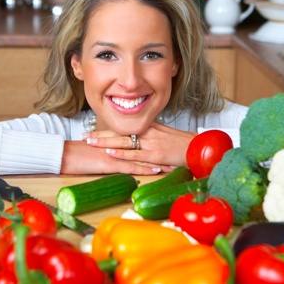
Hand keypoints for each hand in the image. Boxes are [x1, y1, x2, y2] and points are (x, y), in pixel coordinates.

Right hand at [60, 140, 165, 174]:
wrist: (62, 154)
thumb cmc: (75, 153)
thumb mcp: (93, 149)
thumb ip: (106, 150)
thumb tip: (113, 153)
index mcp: (113, 140)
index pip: (136, 141)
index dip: (152, 144)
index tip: (165, 146)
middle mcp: (116, 145)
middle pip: (143, 147)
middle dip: (159, 152)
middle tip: (174, 154)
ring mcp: (114, 154)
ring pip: (140, 157)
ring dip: (157, 161)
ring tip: (172, 164)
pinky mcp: (109, 164)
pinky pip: (130, 167)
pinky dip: (144, 169)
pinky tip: (155, 171)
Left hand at [82, 123, 196, 168]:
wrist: (198, 148)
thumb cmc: (182, 144)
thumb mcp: (164, 134)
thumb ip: (150, 135)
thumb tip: (137, 137)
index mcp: (149, 127)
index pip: (123, 127)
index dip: (106, 129)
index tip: (92, 130)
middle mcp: (148, 133)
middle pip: (119, 132)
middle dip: (100, 134)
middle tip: (84, 136)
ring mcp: (151, 144)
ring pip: (124, 142)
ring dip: (105, 142)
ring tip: (90, 143)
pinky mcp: (155, 156)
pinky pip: (136, 154)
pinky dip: (122, 154)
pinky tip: (110, 153)